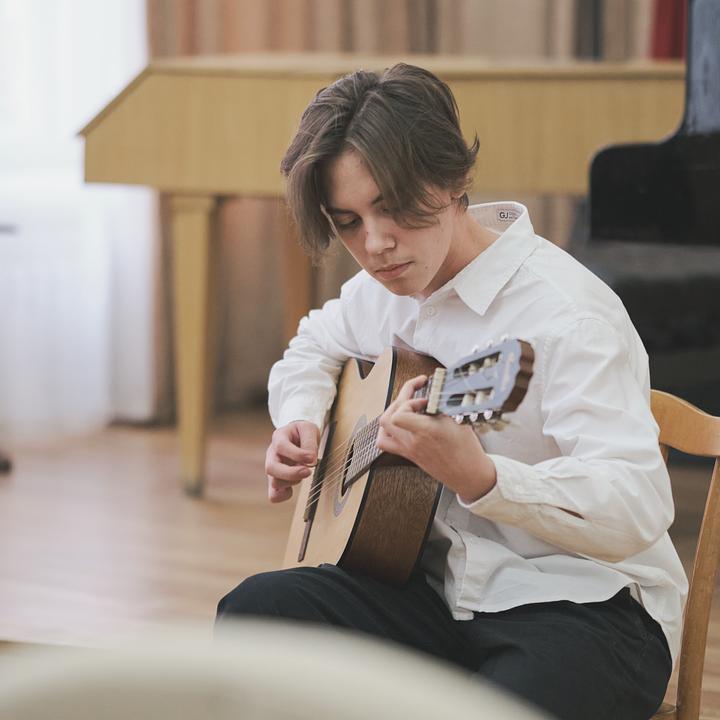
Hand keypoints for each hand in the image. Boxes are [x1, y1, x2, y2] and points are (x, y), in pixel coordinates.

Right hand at [265, 421, 319, 502]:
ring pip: (274, 482)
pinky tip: (294, 487)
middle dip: (291, 473)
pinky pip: (274, 495)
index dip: (297, 454)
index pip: (281, 446)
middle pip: (271, 468)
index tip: (312, 458)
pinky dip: (285, 495)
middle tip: (308, 471)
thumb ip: (310, 442)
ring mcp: (273, 468)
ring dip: (292, 481)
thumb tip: (311, 460)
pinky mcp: (276, 480)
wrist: (299, 437)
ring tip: (304, 473)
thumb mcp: (309, 429)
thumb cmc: (303, 433)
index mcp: (278, 437)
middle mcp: (272, 453)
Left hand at [376, 376, 496, 502]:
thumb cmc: (467, 451)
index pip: (400, 414)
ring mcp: (408, 450)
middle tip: (414, 394)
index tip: (424, 400)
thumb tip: (432, 396)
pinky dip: (387, 430)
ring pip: (383, 429)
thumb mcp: (458, 421)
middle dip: (400, 400)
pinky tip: (398, 424)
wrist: (468, 474)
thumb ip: (440, 406)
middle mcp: (413, 441)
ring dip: (390, 413)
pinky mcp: (408, 455)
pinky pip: (386, 443)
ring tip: (403, 406)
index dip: (410, 401)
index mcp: (426, 432)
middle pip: (388, 418)